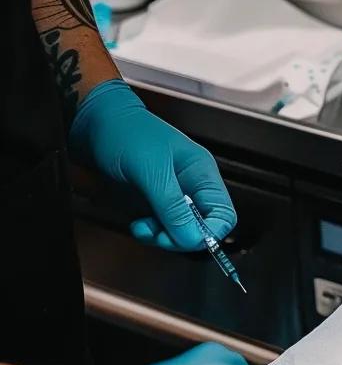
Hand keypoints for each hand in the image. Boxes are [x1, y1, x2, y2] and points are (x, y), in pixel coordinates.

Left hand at [69, 79, 235, 250]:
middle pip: (203, 227)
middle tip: (160, 236)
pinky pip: (161, 228)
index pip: (223, 213)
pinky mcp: (153, 202)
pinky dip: (150, 232)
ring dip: (162, 236)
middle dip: (181, 237)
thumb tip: (193, 237)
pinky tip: (139, 224)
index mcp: (201, 173)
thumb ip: (172, 206)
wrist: (94, 125)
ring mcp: (172, 195)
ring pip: (181, 231)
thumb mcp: (151, 171)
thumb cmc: (126, 133)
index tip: (188, 239)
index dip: (211, 231)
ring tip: (143, 227)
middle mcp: (191, 186)